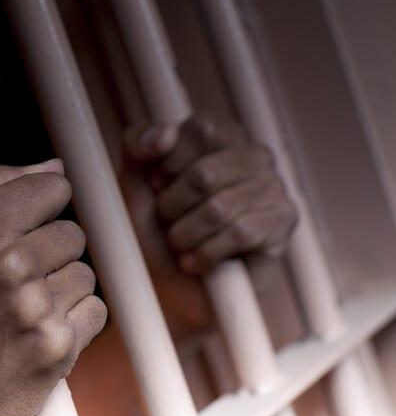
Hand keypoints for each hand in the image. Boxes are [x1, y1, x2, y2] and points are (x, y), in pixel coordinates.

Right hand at [0, 159, 106, 415]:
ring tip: (23, 313)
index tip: (31, 227)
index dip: (45, 208)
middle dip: (52, 256)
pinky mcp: (58, 346)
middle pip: (73, 234)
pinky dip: (75, 324)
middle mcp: (8, 263)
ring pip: (86, 275)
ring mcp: (36, 306)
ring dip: (62, 292)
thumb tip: (55, 168)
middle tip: (18, 283)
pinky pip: (95, 312)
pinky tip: (39, 335)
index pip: (54, 188)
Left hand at [131, 114, 297, 274]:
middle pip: (205, 173)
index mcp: (220, 135)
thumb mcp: (132, 180)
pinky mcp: (283, 223)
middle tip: (167, 222)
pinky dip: (206, 254)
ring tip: (180, 244)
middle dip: (171, 207)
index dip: (168, 165)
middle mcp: (254, 155)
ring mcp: (273, 187)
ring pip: (218, 209)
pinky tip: (197, 261)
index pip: (201, 129)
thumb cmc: (153, 228)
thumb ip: (137, 144)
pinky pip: (239, 234)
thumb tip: (166, 133)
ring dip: (185, 235)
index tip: (157, 187)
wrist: (170, 285)